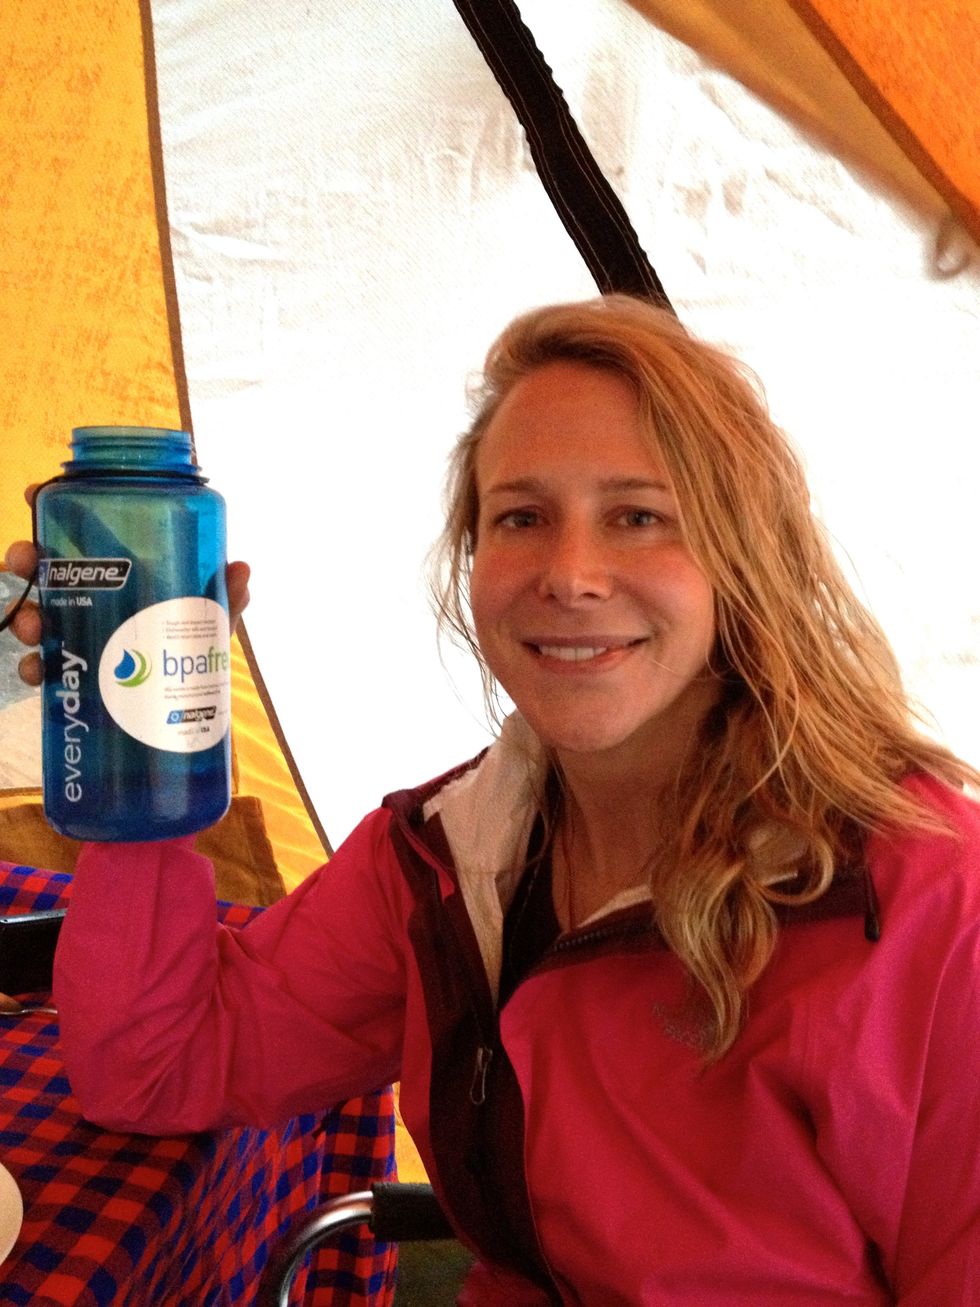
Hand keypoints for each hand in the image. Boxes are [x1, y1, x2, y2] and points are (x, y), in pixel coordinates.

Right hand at [3, 486, 251, 686]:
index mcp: (117, 571)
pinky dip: (33, 667)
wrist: (182, 709)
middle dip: (26, 559)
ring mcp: (73, 632)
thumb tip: (241, 570)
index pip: (77, 531)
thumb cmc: (191, 649)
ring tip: (33, 624)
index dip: (50, 507)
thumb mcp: (208, 621)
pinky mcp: (68, 672)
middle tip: (23, 560)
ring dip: (25, 614)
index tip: (29, 492)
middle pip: (44, 568)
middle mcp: (88, 596)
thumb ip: (223, 599)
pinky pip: (41, 666)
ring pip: (34, 613)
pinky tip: (36, 669)